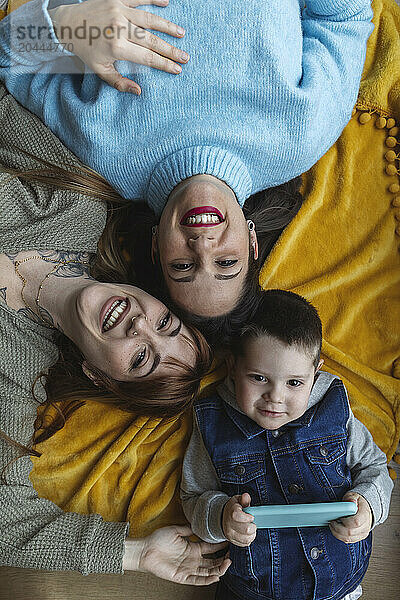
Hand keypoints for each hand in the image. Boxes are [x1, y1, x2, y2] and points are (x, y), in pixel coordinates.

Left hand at [49, 0, 189, 93]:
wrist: (66, 25)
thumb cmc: (84, 50)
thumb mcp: (100, 70)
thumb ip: (120, 82)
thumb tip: (139, 91)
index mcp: (117, 47)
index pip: (147, 58)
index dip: (164, 64)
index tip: (177, 69)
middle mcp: (120, 28)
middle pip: (152, 41)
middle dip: (171, 50)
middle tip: (185, 57)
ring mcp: (119, 11)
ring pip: (149, 19)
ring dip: (167, 26)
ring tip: (181, 33)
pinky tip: (167, 1)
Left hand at [124, 525, 230, 584]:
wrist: (145, 549)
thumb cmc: (158, 539)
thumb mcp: (176, 530)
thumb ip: (189, 529)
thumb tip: (200, 524)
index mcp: (192, 548)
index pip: (210, 548)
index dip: (220, 546)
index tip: (230, 541)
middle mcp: (192, 559)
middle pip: (212, 562)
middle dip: (223, 559)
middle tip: (233, 554)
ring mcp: (188, 568)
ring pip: (208, 572)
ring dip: (219, 568)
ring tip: (228, 563)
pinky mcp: (182, 577)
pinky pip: (197, 580)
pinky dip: (207, 580)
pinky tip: (216, 576)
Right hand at [222, 492, 256, 546]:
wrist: (224, 518)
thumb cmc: (234, 508)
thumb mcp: (238, 501)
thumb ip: (244, 499)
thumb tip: (246, 496)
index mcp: (231, 513)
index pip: (237, 516)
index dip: (247, 517)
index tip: (251, 516)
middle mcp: (229, 526)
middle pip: (246, 529)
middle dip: (253, 526)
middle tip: (252, 522)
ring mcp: (231, 535)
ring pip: (247, 539)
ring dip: (252, 533)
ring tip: (251, 527)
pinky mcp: (234, 542)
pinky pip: (246, 543)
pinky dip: (250, 538)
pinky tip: (248, 533)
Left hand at [329, 491, 372, 542]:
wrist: (365, 509)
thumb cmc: (358, 502)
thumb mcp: (354, 496)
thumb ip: (351, 498)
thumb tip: (351, 502)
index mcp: (365, 515)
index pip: (355, 522)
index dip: (345, 521)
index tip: (338, 517)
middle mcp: (365, 526)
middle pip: (350, 532)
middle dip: (338, 528)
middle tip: (331, 522)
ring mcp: (363, 533)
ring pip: (348, 539)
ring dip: (337, 533)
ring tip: (332, 526)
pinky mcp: (359, 537)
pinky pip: (348, 541)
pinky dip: (340, 536)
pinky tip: (336, 530)